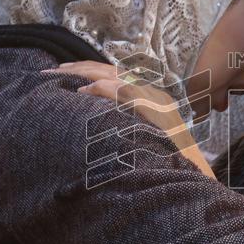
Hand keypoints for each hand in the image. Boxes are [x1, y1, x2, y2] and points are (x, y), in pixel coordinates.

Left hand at [46, 61, 214, 177]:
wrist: (193, 175)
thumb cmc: (166, 163)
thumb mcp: (142, 138)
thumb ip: (125, 123)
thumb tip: (99, 119)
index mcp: (150, 97)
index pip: (114, 74)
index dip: (88, 71)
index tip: (63, 72)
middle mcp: (153, 93)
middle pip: (111, 71)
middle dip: (79, 68)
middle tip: (51, 71)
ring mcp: (155, 100)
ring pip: (115, 76)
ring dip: (84, 73)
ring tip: (60, 75)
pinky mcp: (155, 110)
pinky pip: (125, 92)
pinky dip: (102, 89)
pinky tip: (83, 91)